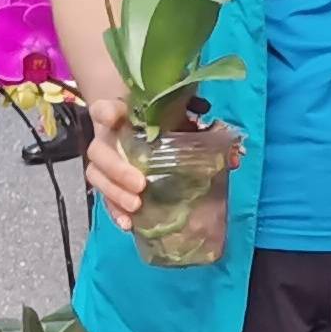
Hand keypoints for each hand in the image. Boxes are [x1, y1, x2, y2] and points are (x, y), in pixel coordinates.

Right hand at [80, 86, 236, 231]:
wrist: (140, 126)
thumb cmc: (160, 119)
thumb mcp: (176, 117)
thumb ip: (197, 129)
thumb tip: (234, 158)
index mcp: (119, 114)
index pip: (103, 108)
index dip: (106, 112)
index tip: (113, 117)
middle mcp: (105, 137)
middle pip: (98, 151)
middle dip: (117, 169)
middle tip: (140, 184)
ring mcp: (103, 161)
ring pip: (97, 176)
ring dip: (115, 193)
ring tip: (136, 206)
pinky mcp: (106, 182)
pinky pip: (103, 197)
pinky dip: (114, 211)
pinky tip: (127, 223)